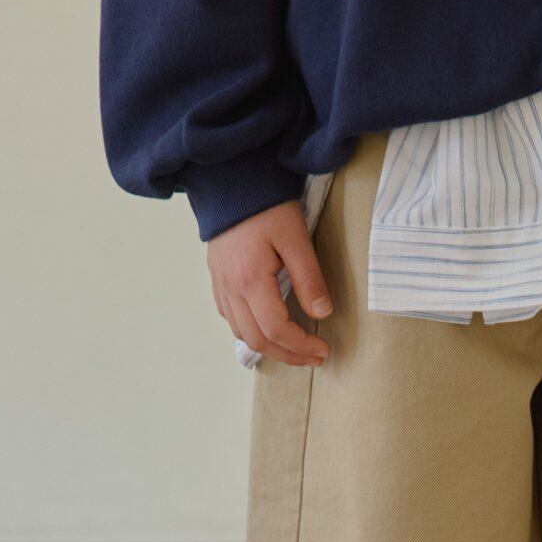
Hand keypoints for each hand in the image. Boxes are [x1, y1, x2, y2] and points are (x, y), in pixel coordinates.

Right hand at [208, 201, 331, 366]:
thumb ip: (309, 278)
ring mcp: (220, 286)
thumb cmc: (265, 206)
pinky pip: (230, 318)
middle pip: (257, 340)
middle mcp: (230, 289)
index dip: (301, 346)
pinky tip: (268, 329)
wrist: (230, 184)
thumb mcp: (295, 237)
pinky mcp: (217, 280)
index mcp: (250, 281)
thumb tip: (322, 313)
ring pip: (241, 333)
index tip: (324, 349)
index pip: (276, 330)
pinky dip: (250, 332)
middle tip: (314, 356)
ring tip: (295, 348)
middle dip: (288, 355)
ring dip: (270, 347)